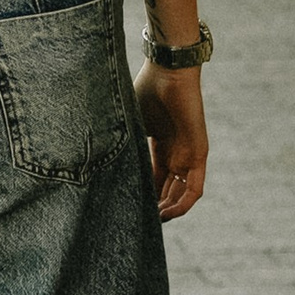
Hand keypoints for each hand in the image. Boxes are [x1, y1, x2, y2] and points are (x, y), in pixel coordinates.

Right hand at [135, 62, 206, 220]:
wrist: (168, 72)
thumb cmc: (147, 89)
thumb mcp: (131, 122)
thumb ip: (123, 142)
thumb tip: (95, 162)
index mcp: (160, 143)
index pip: (154, 177)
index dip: (144, 193)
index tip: (130, 207)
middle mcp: (176, 152)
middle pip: (168, 188)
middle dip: (155, 206)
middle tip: (140, 220)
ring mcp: (188, 154)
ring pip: (182, 193)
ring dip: (169, 209)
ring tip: (152, 221)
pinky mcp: (199, 154)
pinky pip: (195, 188)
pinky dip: (183, 204)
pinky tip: (167, 213)